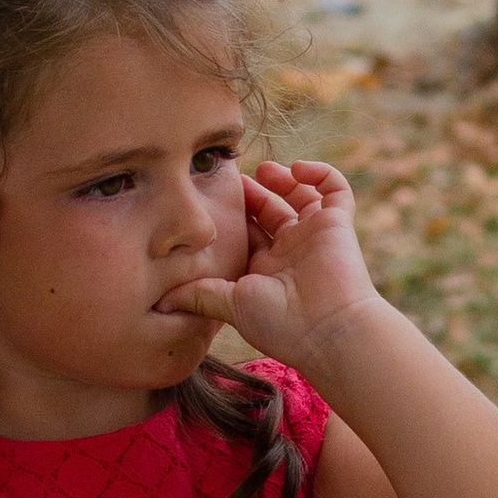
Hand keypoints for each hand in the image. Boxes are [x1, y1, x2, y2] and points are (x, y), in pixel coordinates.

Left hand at [160, 158, 378, 367]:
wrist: (328, 330)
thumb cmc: (279, 322)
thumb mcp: (228, 304)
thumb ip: (198, 294)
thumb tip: (159, 301)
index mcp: (265, 269)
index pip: (246, 233)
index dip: (233, 214)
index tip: (212, 196)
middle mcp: (291, 251)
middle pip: (271, 211)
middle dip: (255, 193)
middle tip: (236, 179)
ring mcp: (315, 236)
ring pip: (301, 196)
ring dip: (284, 179)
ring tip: (266, 170)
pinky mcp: (338, 224)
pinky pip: (335, 190)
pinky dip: (320, 173)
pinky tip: (298, 168)